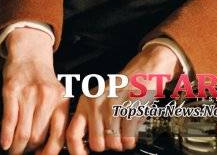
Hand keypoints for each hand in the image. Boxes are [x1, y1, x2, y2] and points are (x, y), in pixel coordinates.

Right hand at [1, 27, 66, 153]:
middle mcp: (47, 99)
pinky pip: (10, 120)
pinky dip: (6, 136)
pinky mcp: (12, 91)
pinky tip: (4, 143)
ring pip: (23, 132)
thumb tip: (49, 145)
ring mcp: (29, 95)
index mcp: (61, 102)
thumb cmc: (42, 78)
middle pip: (38, 137)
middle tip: (23, 153)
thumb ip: (56, 117)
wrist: (30, 54)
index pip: (58, 135)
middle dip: (29, 150)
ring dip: (16, 147)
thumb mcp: (57, 96)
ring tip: (13, 150)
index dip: (48, 151)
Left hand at [66, 44, 180, 152]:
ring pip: (113, 144)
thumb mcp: (99, 99)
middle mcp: (97, 104)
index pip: (72, 133)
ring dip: (120, 144)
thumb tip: (84, 146)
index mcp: (86, 102)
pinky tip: (131, 132)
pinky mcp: (131, 109)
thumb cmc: (122, 88)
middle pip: (96, 143)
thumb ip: (90, 119)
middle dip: (106, 146)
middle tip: (111, 139)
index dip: (76, 151)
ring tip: (123, 133)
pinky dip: (131, 141)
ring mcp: (114, 107)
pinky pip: (128, 139)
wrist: (143, 71)